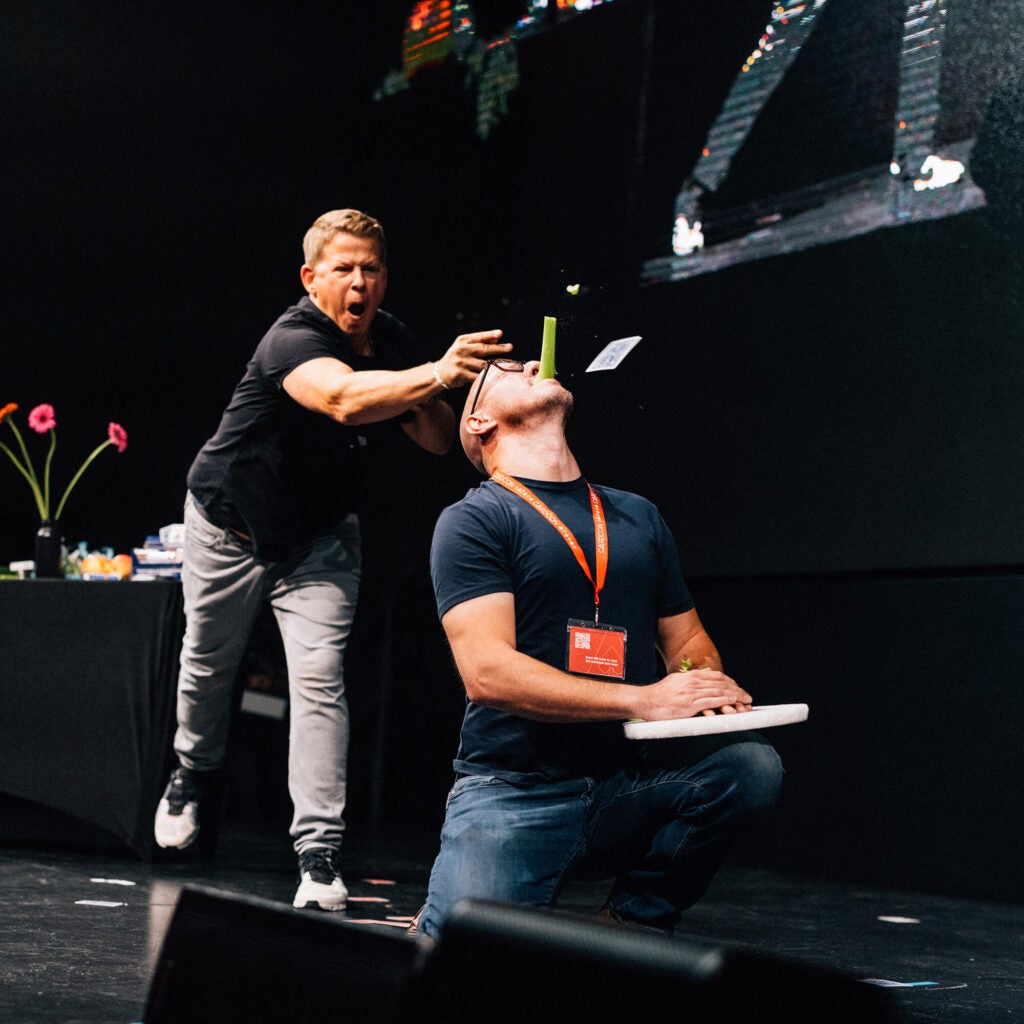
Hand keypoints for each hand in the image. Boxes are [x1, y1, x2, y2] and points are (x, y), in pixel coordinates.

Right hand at [436, 330, 510, 388]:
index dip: (490, 334)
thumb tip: (498, 337)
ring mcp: (460, 363)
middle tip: (510, 347)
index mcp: (462, 341)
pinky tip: (495, 376)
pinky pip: (478, 377)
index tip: (501, 333)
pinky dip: (487, 377)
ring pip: (483, 365)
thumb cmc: (457, 358)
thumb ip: (479, 342)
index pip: (479, 337)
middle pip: (482, 349)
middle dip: (497, 348)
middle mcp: (461, 350)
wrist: (439, 373)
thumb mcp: (465, 346)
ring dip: (495, 365)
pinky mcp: (460, 374)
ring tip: (506, 364)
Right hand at [633, 668, 752, 721]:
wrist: (645, 701)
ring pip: (720, 691)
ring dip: (735, 696)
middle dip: (737, 689)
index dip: (730, 682)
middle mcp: (693, 682)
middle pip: (721, 683)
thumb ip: (690, 680)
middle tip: (747, 696)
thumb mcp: (676, 681)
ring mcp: (692, 692)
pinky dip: (726, 701)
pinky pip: (713, 701)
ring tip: (746, 701)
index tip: (738, 688)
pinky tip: (734, 703)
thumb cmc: (658, 695)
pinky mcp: (690, 704)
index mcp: (690, 676)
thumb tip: (705, 676)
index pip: (716, 676)